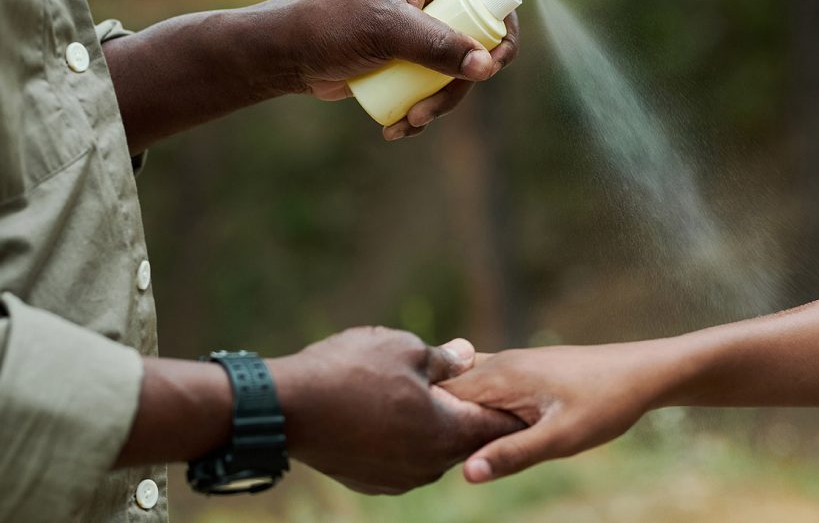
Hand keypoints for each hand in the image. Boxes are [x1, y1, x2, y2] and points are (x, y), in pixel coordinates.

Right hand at [267, 327, 523, 493]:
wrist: (286, 407)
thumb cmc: (349, 371)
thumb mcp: (404, 349)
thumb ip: (444, 359)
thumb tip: (467, 353)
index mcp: (446, 432)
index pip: (494, 425)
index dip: (507, 405)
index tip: (519, 393)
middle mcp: (428, 464)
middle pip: (465, 439)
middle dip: (471, 414)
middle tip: (477, 390)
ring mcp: (399, 477)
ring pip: (433, 450)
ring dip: (437, 427)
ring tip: (430, 396)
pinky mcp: (372, 481)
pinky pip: (404, 458)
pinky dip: (407, 438)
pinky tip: (394, 413)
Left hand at [279, 0, 557, 139]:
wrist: (291, 58)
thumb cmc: (328, 25)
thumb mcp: (384, 31)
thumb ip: (436, 45)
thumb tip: (486, 67)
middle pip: (490, 20)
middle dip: (486, 58)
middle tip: (475, 78)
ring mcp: (429, 32)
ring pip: (468, 65)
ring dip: (448, 99)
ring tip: (413, 120)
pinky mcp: (418, 64)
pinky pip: (444, 88)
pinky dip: (428, 112)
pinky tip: (399, 128)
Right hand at [441, 343, 660, 482]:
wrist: (643, 372)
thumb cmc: (606, 404)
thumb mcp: (561, 438)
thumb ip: (512, 454)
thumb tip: (466, 473)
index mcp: (500, 375)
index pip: (439, 396)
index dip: (427, 424)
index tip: (425, 453)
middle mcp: (500, 362)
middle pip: (447, 391)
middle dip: (438, 420)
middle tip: (437, 457)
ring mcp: (511, 362)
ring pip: (466, 387)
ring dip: (459, 414)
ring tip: (462, 448)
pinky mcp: (524, 368)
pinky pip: (485, 385)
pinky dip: (478, 406)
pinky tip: (489, 431)